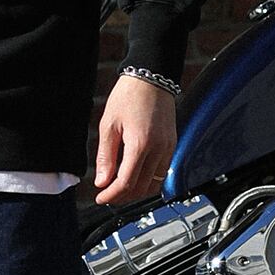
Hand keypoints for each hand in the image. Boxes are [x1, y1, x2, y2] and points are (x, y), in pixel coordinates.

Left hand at [93, 72, 176, 204]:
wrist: (151, 77)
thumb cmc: (129, 95)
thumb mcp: (109, 125)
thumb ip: (106, 156)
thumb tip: (102, 181)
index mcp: (141, 144)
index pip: (127, 183)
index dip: (112, 195)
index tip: (101, 197)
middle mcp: (159, 149)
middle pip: (141, 188)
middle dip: (122, 196)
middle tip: (107, 195)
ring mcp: (168, 147)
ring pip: (154, 184)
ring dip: (136, 191)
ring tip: (119, 187)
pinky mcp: (172, 144)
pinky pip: (162, 172)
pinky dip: (148, 180)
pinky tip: (134, 175)